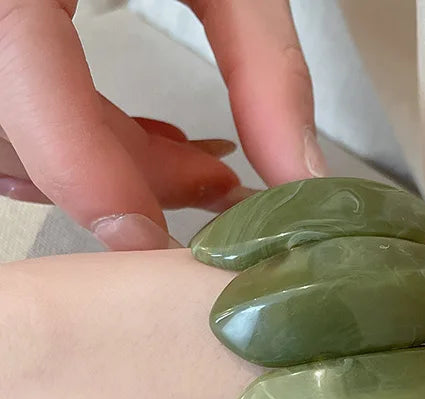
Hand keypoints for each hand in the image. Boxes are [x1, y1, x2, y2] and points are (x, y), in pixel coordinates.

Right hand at [0, 0, 325, 249]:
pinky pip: (22, 116)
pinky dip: (92, 147)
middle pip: (25, 128)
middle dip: (127, 178)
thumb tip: (303, 176)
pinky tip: (155, 142)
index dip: (78, 169)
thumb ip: (265, 65)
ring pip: (17, 136)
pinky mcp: (0, 39)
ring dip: (114, 170)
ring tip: (200, 164)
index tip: (145, 241)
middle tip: (221, 190)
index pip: (16, 75)